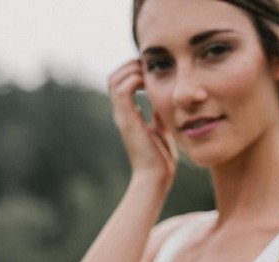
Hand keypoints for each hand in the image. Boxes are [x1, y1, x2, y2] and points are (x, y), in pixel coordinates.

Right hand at [108, 60, 177, 187]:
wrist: (155, 179)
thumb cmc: (160, 160)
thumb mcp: (161, 130)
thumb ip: (159, 113)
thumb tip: (164, 98)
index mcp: (129, 116)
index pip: (122, 83)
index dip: (134, 71)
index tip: (152, 72)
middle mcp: (122, 114)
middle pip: (114, 77)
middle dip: (130, 66)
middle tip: (150, 68)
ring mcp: (122, 117)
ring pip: (115, 80)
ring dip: (131, 70)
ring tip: (148, 74)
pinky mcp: (127, 120)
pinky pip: (123, 90)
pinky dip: (134, 80)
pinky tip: (149, 84)